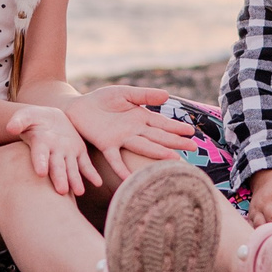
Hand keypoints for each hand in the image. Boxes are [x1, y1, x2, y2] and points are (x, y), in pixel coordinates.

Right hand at [7, 104, 99, 197]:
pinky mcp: (79, 153)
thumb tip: (10, 127)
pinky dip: (91, 174)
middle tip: (61, 191)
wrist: (49, 119)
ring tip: (79, 191)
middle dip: (59, 178)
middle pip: (56, 167)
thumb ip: (19, 121)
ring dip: (75, 180)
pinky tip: (98, 182)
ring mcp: (66, 155)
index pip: (39, 155)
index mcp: (40, 144)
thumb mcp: (26, 115)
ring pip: (71, 169)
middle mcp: (53, 154)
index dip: (40, 162)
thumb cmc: (34, 118)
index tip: (41, 172)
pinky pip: (85, 165)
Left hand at [62, 86, 187, 178]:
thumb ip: (144, 95)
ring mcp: (121, 139)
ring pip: (144, 146)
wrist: (78, 108)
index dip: (176, 128)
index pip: (162, 124)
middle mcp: (134, 130)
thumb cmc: (102, 100)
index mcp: (140, 118)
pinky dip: (122, 169)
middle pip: (158, 137)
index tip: (191, 133)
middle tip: (193, 149)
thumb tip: (167, 95)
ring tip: (174, 159)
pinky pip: (115, 159)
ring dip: (158, 153)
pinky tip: (131, 178)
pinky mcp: (106, 144)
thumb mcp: (125, 93)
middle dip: (175, 142)